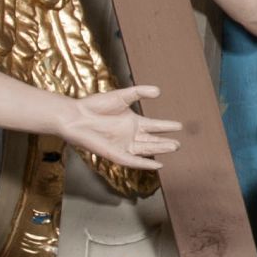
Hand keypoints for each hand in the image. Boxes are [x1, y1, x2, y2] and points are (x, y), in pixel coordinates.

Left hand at [62, 85, 180, 170]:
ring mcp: (123, 145)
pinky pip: (133, 161)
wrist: (76, 116)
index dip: (166, 126)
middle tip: (179, 143)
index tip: (179, 126)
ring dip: (159, 150)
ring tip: (174, 147)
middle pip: (152, 141)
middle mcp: (129, 136)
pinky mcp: (115, 154)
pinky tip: (157, 165)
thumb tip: (158, 91)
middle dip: (165, 143)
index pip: (154, 127)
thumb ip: (140, 92)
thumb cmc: (95, 105)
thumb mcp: (122, 96)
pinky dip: (145, 164)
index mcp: (132, 123)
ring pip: (146, 150)